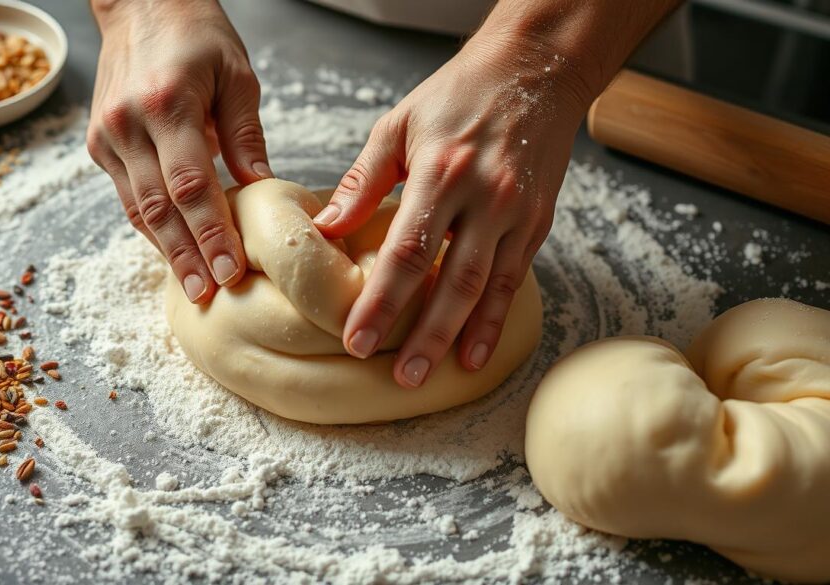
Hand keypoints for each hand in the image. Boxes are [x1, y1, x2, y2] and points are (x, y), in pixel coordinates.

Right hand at [87, 0, 271, 303]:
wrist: (140, 5)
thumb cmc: (197, 35)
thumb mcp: (237, 76)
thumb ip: (246, 137)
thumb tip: (262, 191)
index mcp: (167, 104)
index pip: (190, 186)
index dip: (211, 233)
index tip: (231, 270)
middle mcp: (128, 124)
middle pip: (159, 208)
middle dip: (187, 256)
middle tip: (210, 295)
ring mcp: (107, 136)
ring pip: (137, 210)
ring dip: (166, 252)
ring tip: (193, 288)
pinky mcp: (99, 144)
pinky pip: (127, 197)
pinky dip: (150, 228)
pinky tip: (173, 253)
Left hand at [314, 33, 593, 387]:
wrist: (536, 69)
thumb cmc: (459, 93)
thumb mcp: (399, 124)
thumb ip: (363, 181)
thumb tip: (327, 230)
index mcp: (442, 172)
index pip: (406, 251)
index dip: (382, 299)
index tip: (357, 337)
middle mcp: (485, 197)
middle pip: (451, 280)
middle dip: (423, 334)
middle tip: (397, 376)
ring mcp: (516, 213)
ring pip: (487, 287)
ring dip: (460, 336)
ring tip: (433, 375)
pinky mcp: (537, 222)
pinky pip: (515, 279)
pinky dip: (495, 318)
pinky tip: (476, 350)